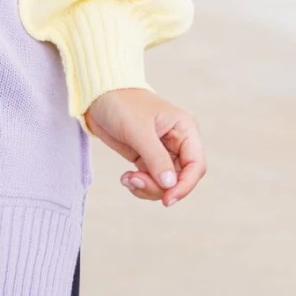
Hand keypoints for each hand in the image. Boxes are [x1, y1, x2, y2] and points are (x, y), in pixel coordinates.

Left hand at [83, 87, 204, 207]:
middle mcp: (178, 142)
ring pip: (165, 183)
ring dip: (147, 187)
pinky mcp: (147, 158)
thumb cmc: (121, 104)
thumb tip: (170, 185)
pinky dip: (139, 185)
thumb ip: (156, 158)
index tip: (167, 200)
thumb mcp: (139, 131)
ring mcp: (163, 151)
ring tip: (127, 179)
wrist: (98, 96)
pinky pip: (151, 181)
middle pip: (181, 178)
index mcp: (185, 129)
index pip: (196, 165)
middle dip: (159, 187)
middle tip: (134, 181)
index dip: (185, 186)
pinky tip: (125, 178)